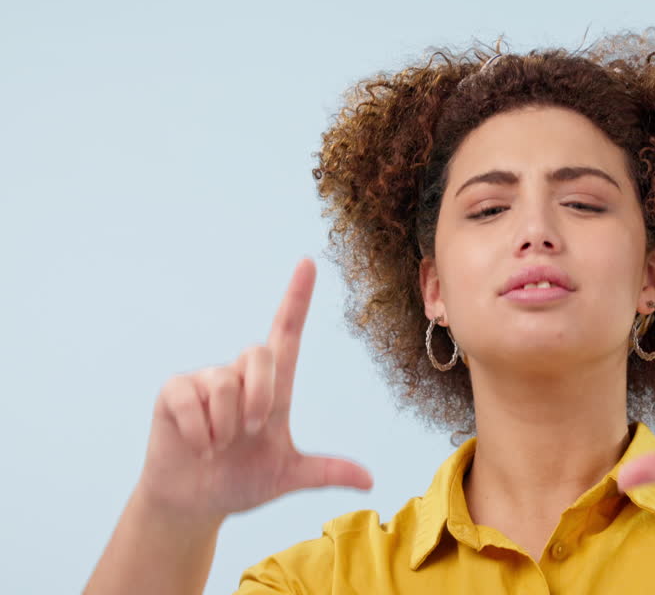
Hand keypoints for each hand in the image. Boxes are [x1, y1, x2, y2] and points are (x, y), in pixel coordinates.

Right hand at [135, 258, 372, 522]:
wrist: (196, 501)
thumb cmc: (241, 481)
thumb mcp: (286, 477)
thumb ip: (325, 472)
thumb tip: (369, 481)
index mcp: (273, 388)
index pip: (287, 333)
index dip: (296, 298)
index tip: (308, 262)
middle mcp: (239, 375)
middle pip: (258, 353)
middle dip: (259, 397)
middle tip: (251, 432)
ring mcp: (205, 379)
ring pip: (223, 383)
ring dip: (225, 426)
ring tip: (218, 446)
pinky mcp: (174, 391)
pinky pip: (189, 399)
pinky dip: (197, 431)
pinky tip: (196, 446)